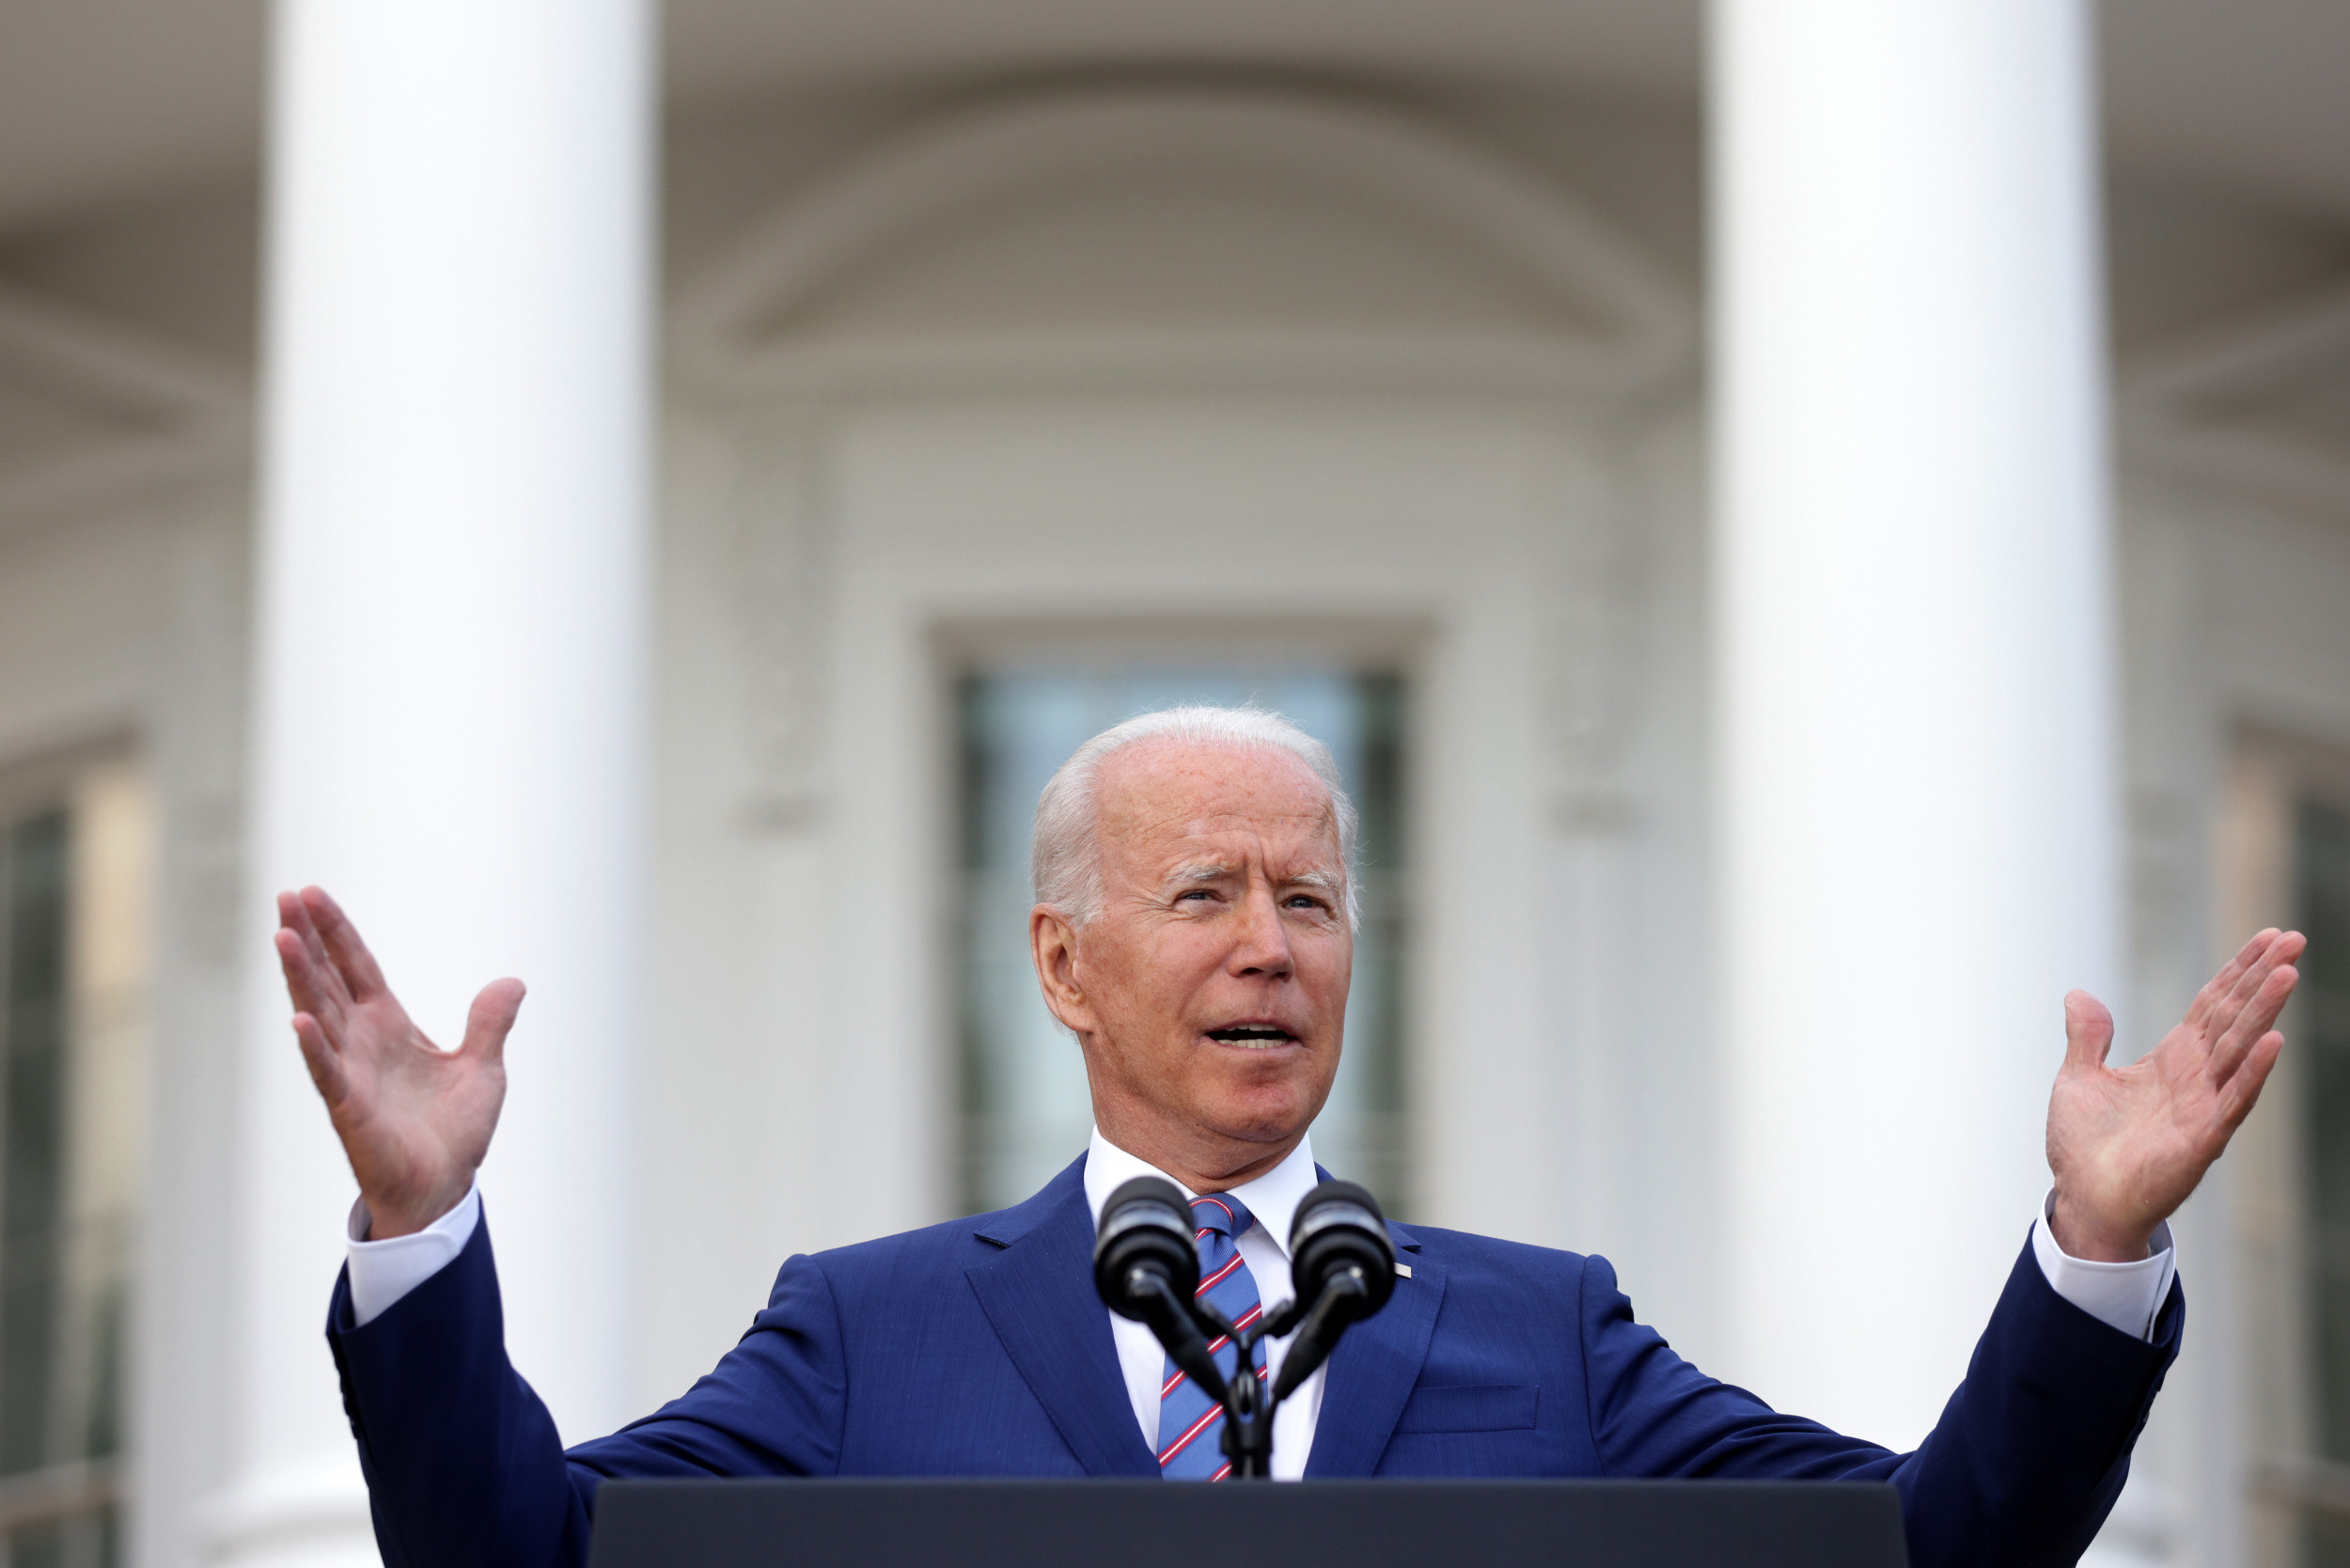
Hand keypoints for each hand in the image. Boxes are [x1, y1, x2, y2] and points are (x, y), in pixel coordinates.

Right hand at [275, 886, 521, 1238]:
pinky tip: (299, 1019)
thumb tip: (512, 981)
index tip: (311, 893)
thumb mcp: (484, 1067)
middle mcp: (362, 1042)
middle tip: (285, 897)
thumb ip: (490, 1022)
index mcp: (389, 1026)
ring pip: (319, 1015)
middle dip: (308, 939)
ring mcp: (351, 1072)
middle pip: (328, 979)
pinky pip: (328, 1073)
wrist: (446, 1187)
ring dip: (301, 977)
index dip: (337, 932)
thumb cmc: (454, 1131)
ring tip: (283, 936)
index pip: (357, 967)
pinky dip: (315, 1047)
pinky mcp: (350, 1108)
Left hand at [2046, 927, 2303, 1260]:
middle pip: (2235, 1017)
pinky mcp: (2201, 1139)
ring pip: (2240, 1050)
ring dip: (2264, 1012)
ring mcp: (2203, 1106)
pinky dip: (2252, 1072)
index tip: (2268, 937)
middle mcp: (2195, 1077)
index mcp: (2172, 1059)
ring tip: (2289, 974)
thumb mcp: (2079, 1078)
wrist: (2083, 1199)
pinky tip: (2272, 1042)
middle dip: (2264, 979)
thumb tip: (2079, 995)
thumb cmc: (2085, 1146)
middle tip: (2295, 940)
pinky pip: (2232, 1100)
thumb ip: (2087, 1037)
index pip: (2213, 1004)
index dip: (2239, 971)